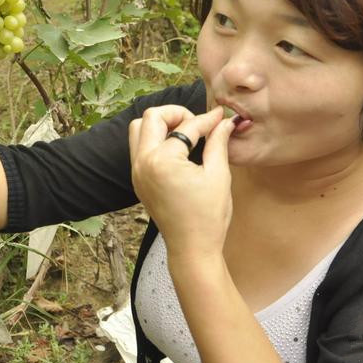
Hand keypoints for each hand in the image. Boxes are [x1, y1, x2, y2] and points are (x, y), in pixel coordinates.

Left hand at [128, 105, 234, 258]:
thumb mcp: (218, 176)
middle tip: (197, 125)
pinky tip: (177, 148)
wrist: (192, 249)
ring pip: (139, 130)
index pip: (186, 127)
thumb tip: (225, 121)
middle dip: (176, 114)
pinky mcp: (137, 179)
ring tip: (186, 135)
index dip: (207, 119)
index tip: (220, 116)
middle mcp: (143, 163)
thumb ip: (218, 142)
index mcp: (162, 161)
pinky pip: (138, 147)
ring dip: (160, 125)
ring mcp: (136, 171)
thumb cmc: (208, 217)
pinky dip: (154, 140)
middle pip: (151, 117)